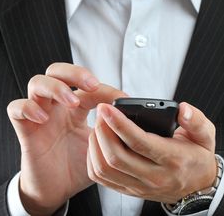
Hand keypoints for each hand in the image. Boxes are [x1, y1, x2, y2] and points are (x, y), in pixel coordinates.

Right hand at [7, 63, 125, 215]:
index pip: (83, 83)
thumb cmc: (77, 164)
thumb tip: (131, 114)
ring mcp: (39, 114)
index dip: (100, 84)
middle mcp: (56, 106)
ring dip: (55, 88)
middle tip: (91, 85)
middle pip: (56, 71)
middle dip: (74, 73)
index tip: (117, 97)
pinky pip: (16, 108)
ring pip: (37, 83)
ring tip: (71, 102)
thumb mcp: (100, 143)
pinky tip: (43, 118)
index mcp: (75, 107)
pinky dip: (28, 108)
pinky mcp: (24, 129)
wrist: (58, 189)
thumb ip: (111, 127)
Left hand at [87, 102, 216, 203]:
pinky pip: (103, 178)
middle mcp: (154, 176)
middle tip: (101, 112)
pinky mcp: (129, 190)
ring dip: (96, 144)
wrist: (198, 185)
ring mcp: (140, 186)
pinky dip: (94, 159)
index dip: (119, 123)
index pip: (139, 142)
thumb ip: (196, 121)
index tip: (107, 107)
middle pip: (117, 156)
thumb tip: (182, 110)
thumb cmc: (197, 156)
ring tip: (98, 124)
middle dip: (103, 130)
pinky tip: (97, 142)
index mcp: (172, 159)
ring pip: (106, 169)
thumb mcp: (205, 135)